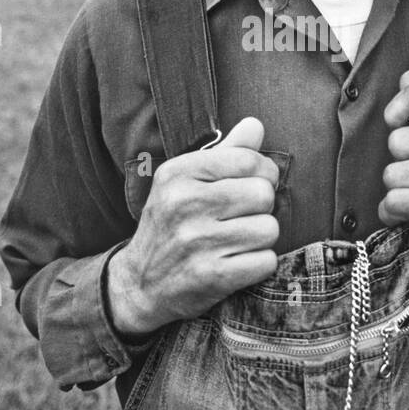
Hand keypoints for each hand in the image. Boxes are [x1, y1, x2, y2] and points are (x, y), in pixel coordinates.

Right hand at [107, 117, 279, 338]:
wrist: (139, 284)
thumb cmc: (171, 225)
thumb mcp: (185, 182)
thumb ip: (224, 152)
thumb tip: (256, 125)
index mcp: (178, 173)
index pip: (249, 160)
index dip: (264, 174)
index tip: (252, 185)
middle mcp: (185, 204)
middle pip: (264, 194)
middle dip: (261, 208)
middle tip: (241, 218)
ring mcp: (197, 242)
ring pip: (269, 229)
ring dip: (260, 238)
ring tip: (236, 242)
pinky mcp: (212, 276)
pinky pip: (266, 261)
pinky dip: (258, 264)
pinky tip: (236, 263)